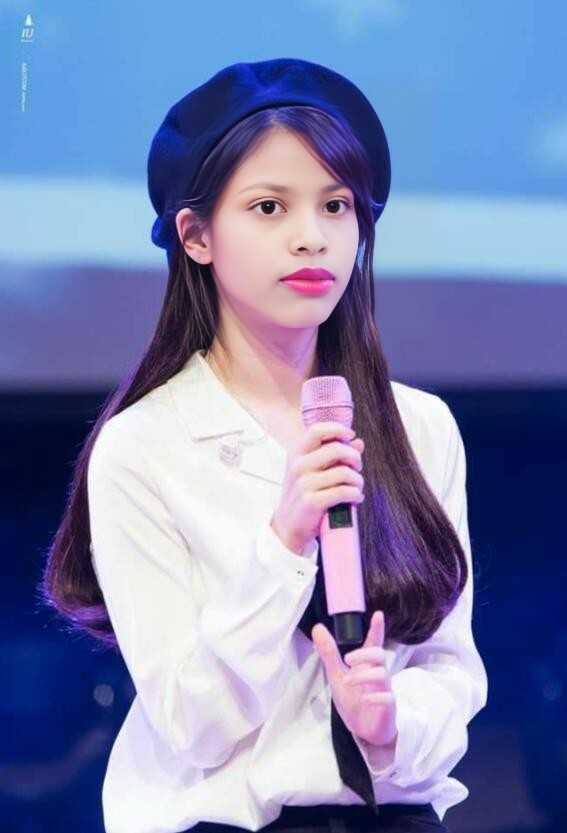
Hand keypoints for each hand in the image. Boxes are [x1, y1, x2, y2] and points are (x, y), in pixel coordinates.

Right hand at [270, 422, 364, 554]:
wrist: (287, 526)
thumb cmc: (303, 495)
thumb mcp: (312, 471)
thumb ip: (334, 455)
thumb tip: (358, 442)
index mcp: (296, 453)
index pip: (317, 431)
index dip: (338, 429)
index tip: (350, 435)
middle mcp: (298, 466)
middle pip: (337, 449)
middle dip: (354, 457)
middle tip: (357, 467)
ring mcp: (303, 484)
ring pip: (344, 472)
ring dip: (358, 480)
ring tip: (356, 487)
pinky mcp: (312, 502)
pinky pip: (344, 492)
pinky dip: (355, 494)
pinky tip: (355, 498)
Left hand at [311, 610, 397, 747]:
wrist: (364, 731)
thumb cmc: (353, 700)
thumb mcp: (337, 676)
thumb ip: (329, 653)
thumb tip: (317, 627)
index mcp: (366, 665)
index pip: (374, 643)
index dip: (377, 629)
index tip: (377, 614)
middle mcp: (377, 674)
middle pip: (379, 655)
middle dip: (364, 654)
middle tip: (348, 659)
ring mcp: (384, 690)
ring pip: (382, 675)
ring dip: (362, 676)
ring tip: (347, 682)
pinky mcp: (388, 707)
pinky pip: (388, 698)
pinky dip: (375, 697)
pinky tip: (365, 699)